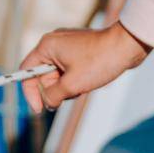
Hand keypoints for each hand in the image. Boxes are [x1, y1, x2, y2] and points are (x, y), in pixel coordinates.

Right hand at [16, 21, 151, 114]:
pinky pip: (69, 70)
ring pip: (57, 74)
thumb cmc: (99, 62)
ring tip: (84, 84)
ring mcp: (67, 45)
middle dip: (55, 90)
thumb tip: (47, 103)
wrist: (126, 46)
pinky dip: (75, 80)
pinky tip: (89, 80)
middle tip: (72, 94)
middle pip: (43, 74)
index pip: (27, 71)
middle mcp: (54, 43)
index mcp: (47, 46)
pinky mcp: (79, 49)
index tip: (40, 109)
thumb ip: (53, 95)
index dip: (30, 92)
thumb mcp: (72, 85)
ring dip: (67, 86)